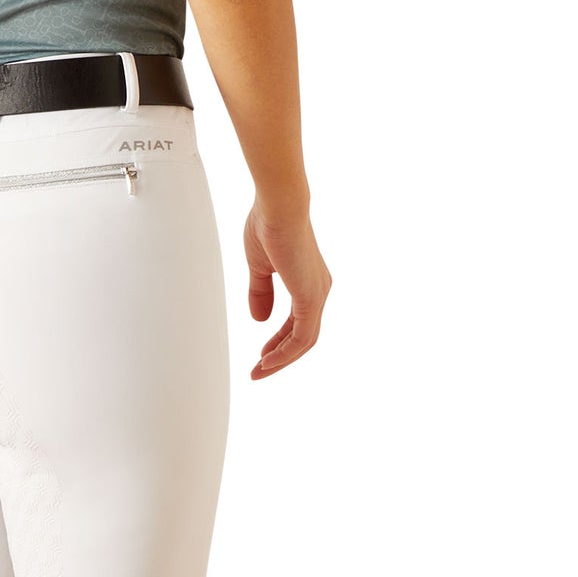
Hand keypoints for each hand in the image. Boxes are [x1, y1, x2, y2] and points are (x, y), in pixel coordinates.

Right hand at [243, 201, 330, 378]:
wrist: (278, 206)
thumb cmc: (268, 224)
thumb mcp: (259, 265)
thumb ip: (261, 292)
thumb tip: (260, 319)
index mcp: (308, 280)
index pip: (295, 322)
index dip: (278, 340)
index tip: (261, 354)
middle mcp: (318, 289)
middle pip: (303, 336)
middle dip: (280, 355)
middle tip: (259, 370)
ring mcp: (317, 295)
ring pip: (304, 341)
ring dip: (281, 359)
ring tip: (260, 370)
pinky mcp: (311, 298)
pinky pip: (301, 337)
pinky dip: (284, 352)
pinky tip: (268, 360)